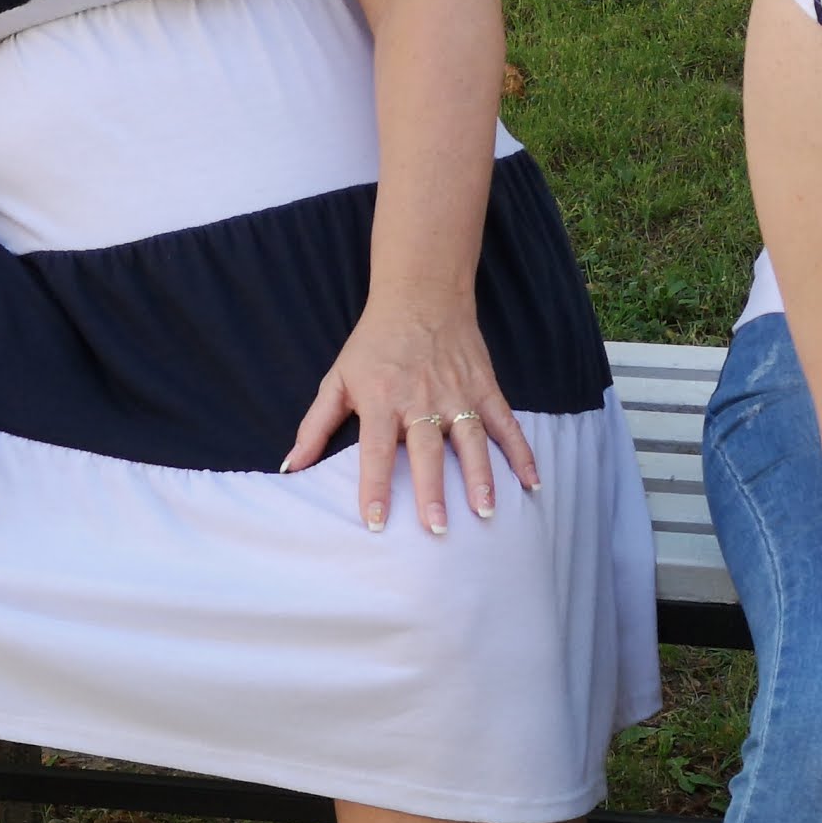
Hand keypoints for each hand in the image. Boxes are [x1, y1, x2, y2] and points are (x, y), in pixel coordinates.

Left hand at [284, 298, 536, 532]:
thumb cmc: (374, 343)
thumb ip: (315, 425)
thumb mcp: (337, 379)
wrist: (420, 294)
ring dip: (479, 476)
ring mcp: (457, 393)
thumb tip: (291, 466)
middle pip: (427, 451)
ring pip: (470, 440)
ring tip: (485, 511)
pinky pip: (505, 423)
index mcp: (382, 400)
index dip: (375, 487)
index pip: (376, 451)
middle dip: (432, 490)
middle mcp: (421, 399)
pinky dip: (521, 453)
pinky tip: (531, 483)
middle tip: (437, 528)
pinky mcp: (485, 387)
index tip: (375, 522)